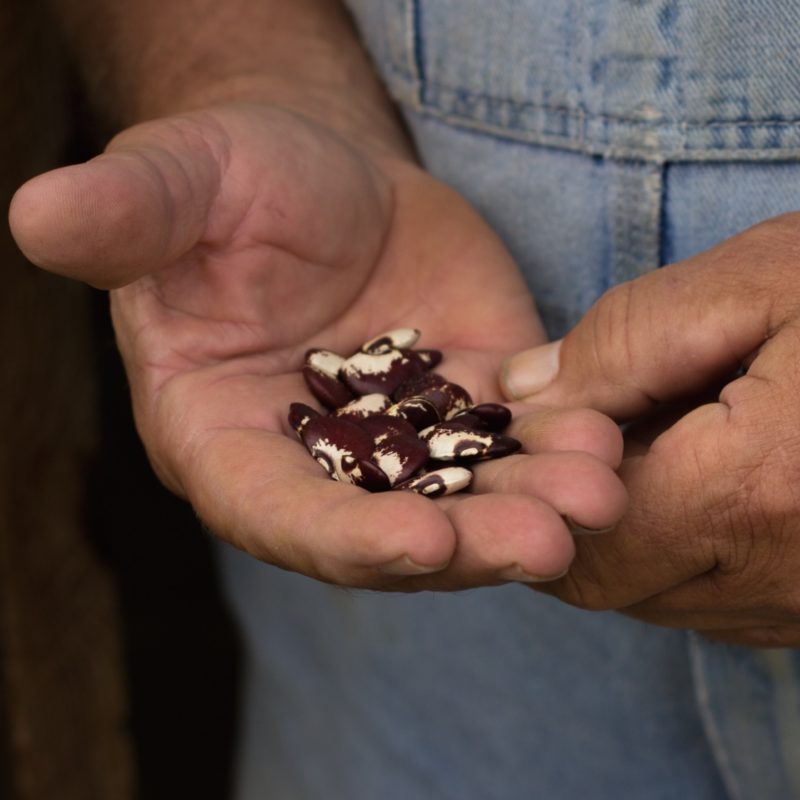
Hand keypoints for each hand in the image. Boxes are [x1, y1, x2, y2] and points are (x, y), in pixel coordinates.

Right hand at [10, 103, 624, 589]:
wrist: (317, 172)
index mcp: (227, 437)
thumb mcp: (175, 186)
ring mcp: (399, 439)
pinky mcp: (464, 399)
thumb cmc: (227, 180)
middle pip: (388, 528)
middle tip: (548, 540)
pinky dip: (557, 447)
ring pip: (465, 495)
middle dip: (467, 543)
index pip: (278, 512)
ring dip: (532, 505)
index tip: (420, 546)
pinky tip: (605, 444)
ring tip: (599, 495)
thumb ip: (125, 216)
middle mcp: (316, 461)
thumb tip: (38, 214)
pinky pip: (513, 438)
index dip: (343, 539)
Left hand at [502, 214, 799, 645]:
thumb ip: (626, 341)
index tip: (538, 430)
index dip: (537, 489)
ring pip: (656, 594)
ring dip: (625, 527)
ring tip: (658, 436)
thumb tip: (523, 393)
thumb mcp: (766, 281)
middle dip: (572, 510)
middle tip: (592, 425)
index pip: (579, 541)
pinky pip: (714, 597)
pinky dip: (682, 543)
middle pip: (607, 579)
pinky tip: (707, 470)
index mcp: (759, 497)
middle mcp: (786, 582)